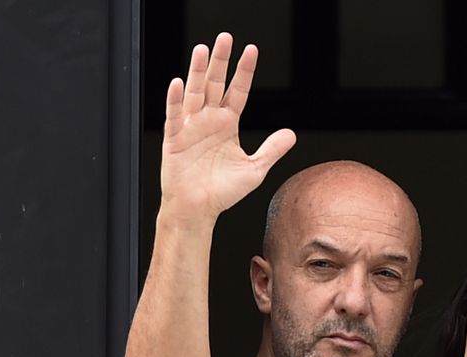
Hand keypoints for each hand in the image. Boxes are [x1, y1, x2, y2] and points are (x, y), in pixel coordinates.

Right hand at [159, 33, 295, 221]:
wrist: (199, 209)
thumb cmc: (223, 191)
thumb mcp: (255, 169)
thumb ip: (272, 150)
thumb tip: (292, 134)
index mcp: (227, 125)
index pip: (237, 91)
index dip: (244, 71)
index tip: (252, 50)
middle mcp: (209, 120)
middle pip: (214, 84)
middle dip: (220, 61)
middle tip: (226, 37)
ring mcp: (191, 127)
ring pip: (194, 93)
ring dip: (197, 71)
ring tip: (203, 49)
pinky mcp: (175, 138)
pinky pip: (175, 115)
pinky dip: (176, 99)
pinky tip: (178, 83)